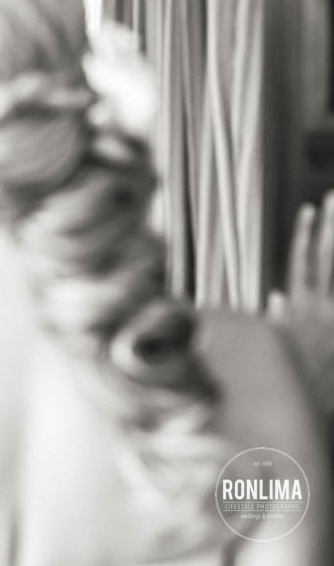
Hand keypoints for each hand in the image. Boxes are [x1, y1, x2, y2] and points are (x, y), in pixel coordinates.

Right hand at [268, 191, 333, 410]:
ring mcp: (333, 316)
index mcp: (298, 308)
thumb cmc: (297, 381)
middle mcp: (318, 306)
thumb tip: (275, 298)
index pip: (302, 263)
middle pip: (325, 258)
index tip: (311, 209)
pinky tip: (332, 247)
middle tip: (333, 197)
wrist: (310, 406)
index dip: (306, 235)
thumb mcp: (281, 349)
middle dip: (330, 228)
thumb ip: (278, 319)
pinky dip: (328, 269)